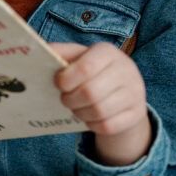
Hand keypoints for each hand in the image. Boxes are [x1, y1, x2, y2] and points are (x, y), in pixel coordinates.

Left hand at [50, 41, 151, 165]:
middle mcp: (126, 70)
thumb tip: (38, 50)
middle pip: (90, 92)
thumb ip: (61, 53)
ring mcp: (135, 92)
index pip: (85, 68)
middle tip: (64, 99)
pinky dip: (93, 124)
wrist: (124, 90)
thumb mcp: (79, 56)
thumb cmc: (94, 71)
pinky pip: (108, 126)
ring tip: (75, 108)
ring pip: (99, 111)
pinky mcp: (137, 113)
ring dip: (80, 113)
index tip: (58, 84)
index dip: (66, 80)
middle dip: (70, 100)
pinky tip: (88, 117)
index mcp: (107, 52)